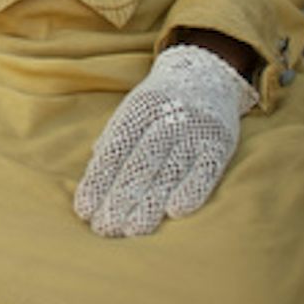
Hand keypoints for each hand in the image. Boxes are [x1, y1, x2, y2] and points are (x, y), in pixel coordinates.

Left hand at [73, 44, 257, 237]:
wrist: (206, 73)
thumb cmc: (160, 102)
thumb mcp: (133, 110)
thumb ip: (115, 137)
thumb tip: (93, 165)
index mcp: (137, 109)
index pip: (113, 150)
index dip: (98, 180)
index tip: (84, 210)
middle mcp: (165, 118)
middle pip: (139, 164)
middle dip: (120, 198)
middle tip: (104, 228)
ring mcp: (193, 129)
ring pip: (169, 170)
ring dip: (150, 202)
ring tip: (132, 230)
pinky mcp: (219, 141)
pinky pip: (206, 168)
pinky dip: (192, 188)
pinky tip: (175, 211)